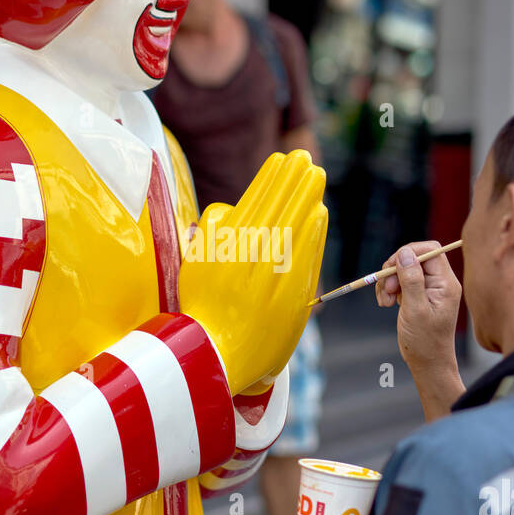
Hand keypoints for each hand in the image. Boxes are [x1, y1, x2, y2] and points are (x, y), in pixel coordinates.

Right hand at [179, 151, 326, 393]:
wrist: (215, 355)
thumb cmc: (202, 306)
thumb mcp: (194, 263)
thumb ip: (210, 231)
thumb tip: (232, 206)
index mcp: (222, 247)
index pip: (253, 203)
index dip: (270, 179)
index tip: (283, 159)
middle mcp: (246, 259)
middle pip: (276, 210)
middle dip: (292, 182)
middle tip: (306, 159)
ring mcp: (271, 278)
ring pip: (292, 229)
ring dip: (306, 199)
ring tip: (316, 177)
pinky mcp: (289, 298)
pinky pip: (304, 258)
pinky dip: (313, 235)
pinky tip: (319, 215)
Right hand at [375, 241, 464, 418]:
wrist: (427, 362)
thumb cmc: (425, 341)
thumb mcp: (415, 309)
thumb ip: (411, 279)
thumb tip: (404, 253)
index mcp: (446, 283)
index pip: (430, 251)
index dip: (408, 253)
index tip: (391, 268)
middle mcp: (440, 282)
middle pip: (414, 258)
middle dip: (395, 270)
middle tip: (386, 290)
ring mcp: (429, 288)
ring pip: (404, 269)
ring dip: (389, 281)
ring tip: (384, 301)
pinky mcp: (418, 295)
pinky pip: (400, 281)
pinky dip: (389, 289)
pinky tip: (386, 303)